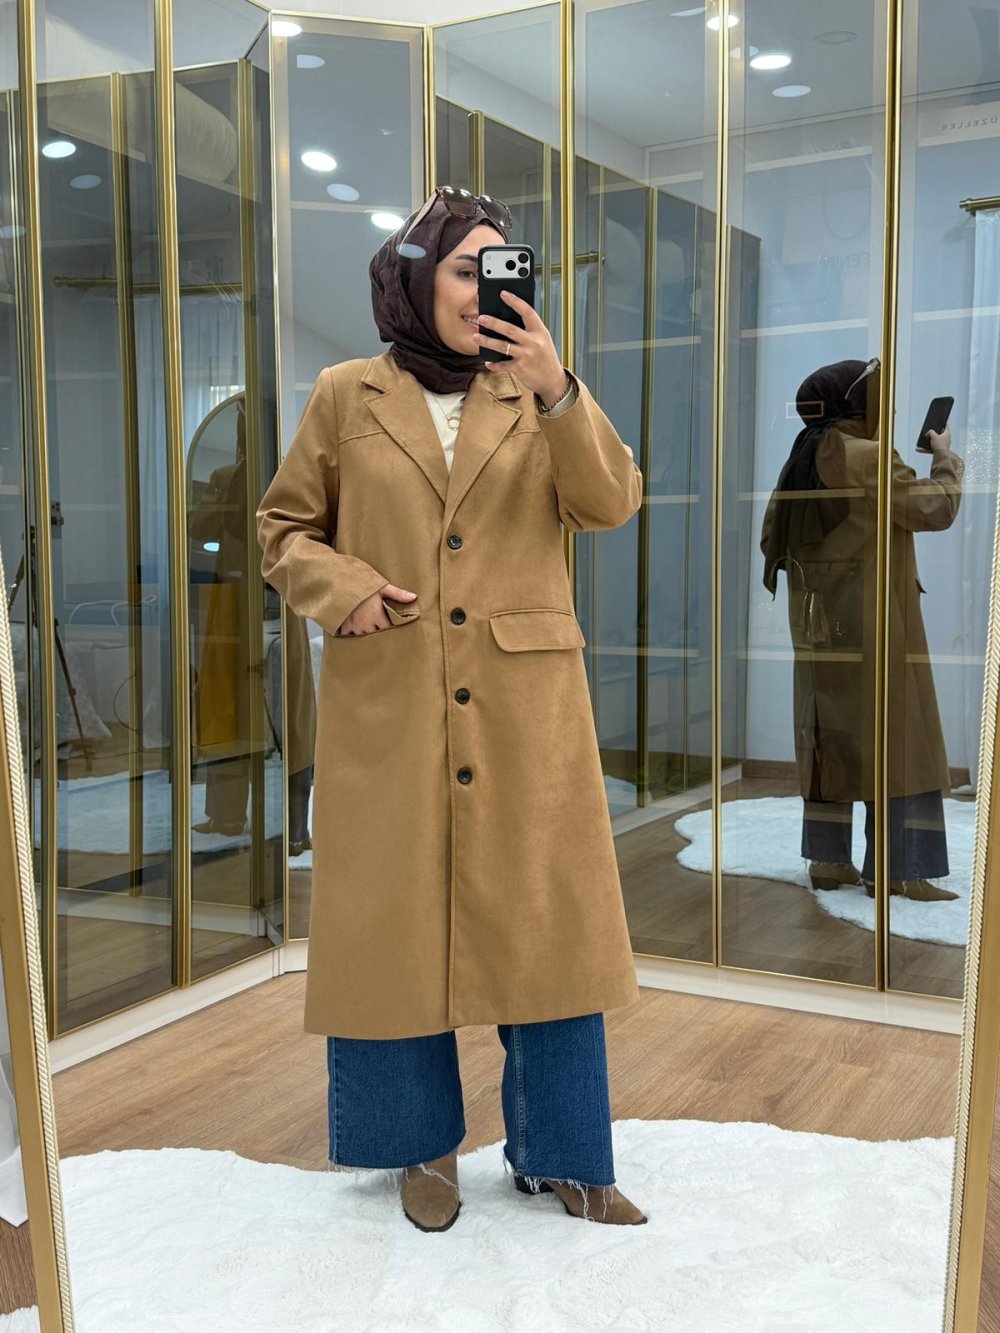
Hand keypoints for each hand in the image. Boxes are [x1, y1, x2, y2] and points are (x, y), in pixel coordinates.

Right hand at [337, 582, 416, 635]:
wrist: (338, 582)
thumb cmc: (360, 583)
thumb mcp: (381, 587)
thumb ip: (398, 594)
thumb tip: (414, 597)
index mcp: (377, 616)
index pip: (388, 629)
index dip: (389, 625)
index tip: (388, 621)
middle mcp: (366, 624)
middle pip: (376, 633)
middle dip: (377, 629)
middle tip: (376, 622)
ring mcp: (354, 627)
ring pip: (363, 636)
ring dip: (365, 631)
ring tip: (365, 624)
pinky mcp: (343, 626)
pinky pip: (348, 635)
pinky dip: (351, 632)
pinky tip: (353, 626)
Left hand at [474, 291, 567, 405]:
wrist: (552, 380)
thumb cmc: (546, 357)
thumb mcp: (543, 339)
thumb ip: (529, 329)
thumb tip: (509, 318)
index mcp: (540, 331)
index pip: (527, 312)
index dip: (515, 302)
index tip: (503, 294)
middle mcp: (533, 342)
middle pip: (510, 329)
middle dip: (494, 323)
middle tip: (481, 317)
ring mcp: (526, 355)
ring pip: (503, 346)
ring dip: (488, 341)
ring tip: (476, 337)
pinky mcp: (520, 369)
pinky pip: (503, 365)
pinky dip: (494, 364)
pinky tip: (488, 362)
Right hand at [925, 424, 951, 455]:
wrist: (940, 457)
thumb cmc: (940, 445)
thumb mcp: (933, 435)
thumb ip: (930, 432)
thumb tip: (928, 433)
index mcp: (947, 434)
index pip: (946, 426)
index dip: (943, 423)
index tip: (941, 421)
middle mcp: (946, 440)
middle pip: (939, 434)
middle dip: (933, 434)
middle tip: (930, 432)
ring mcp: (942, 446)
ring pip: (934, 442)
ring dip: (928, 442)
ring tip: (923, 441)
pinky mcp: (939, 451)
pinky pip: (931, 449)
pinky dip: (925, 449)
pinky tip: (919, 449)